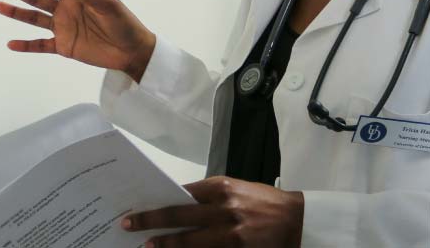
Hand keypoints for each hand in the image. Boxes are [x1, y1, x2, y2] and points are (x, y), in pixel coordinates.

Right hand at [0, 0, 156, 81]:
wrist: (132, 51)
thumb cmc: (124, 23)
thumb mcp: (108, 5)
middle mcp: (65, 8)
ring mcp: (62, 28)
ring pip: (33, 18)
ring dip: (16, 13)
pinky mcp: (63, 46)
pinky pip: (40, 45)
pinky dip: (26, 46)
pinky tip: (11, 44)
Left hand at [121, 177, 303, 247]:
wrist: (300, 221)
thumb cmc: (265, 204)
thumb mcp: (237, 191)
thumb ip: (209, 197)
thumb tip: (178, 202)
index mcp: (221, 187)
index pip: (181, 193)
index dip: (158, 200)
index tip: (139, 204)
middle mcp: (224, 207)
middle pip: (178, 215)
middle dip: (151, 220)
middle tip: (129, 224)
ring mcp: (231, 231)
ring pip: (190, 240)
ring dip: (167, 243)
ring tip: (148, 246)